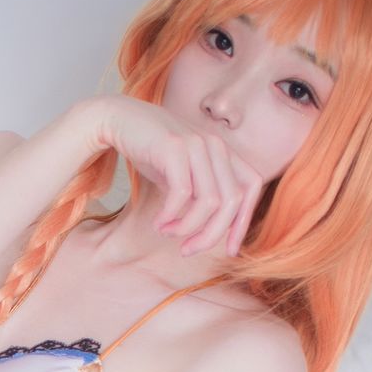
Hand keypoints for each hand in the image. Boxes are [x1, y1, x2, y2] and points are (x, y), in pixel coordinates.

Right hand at [87, 93, 264, 258]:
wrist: (121, 120)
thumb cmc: (153, 152)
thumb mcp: (183, 176)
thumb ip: (200, 197)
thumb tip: (211, 231)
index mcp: (224, 152)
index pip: (251, 188)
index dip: (243, 222)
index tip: (229, 250)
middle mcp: (216, 146)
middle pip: (230, 203)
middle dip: (210, 235)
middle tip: (187, 251)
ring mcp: (196, 144)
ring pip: (209, 202)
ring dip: (187, 227)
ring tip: (166, 232)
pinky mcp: (174, 147)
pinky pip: (182, 193)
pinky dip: (170, 215)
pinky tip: (157, 222)